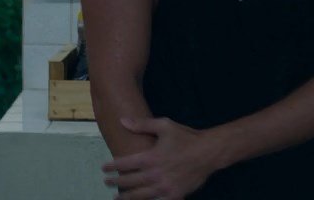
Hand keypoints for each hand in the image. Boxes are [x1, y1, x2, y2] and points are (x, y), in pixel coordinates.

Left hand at [101, 117, 220, 199]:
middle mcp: (155, 174)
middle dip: (115, 181)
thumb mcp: (165, 125)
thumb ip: (142, 124)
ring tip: (116, 198)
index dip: (112, 166)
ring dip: (126, 196)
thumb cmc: (186, 137)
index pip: (124, 163)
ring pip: (139, 195)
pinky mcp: (174, 194)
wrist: (209, 152)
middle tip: (106, 182)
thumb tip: (122, 120)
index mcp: (150, 157)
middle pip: (128, 181)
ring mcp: (164, 186)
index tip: (104, 167)